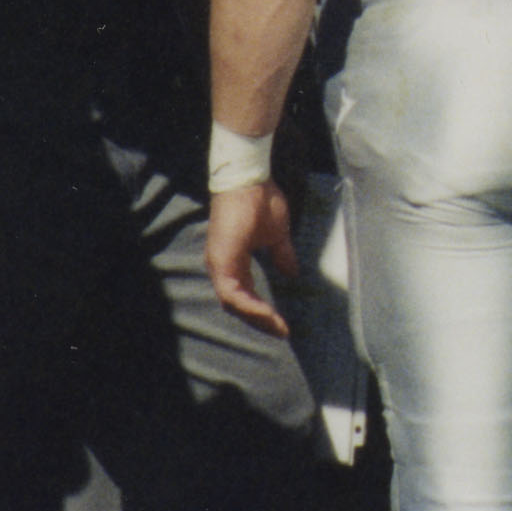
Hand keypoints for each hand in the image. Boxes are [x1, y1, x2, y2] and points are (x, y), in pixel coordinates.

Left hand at [206, 181, 297, 338]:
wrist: (249, 178)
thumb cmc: (260, 200)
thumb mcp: (277, 233)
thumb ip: (282, 254)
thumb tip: (292, 272)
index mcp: (232, 260)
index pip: (243, 295)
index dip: (261, 311)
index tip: (283, 323)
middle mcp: (221, 265)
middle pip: (237, 305)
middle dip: (260, 321)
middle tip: (281, 332)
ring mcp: (219, 263)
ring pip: (234, 304)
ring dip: (257, 317)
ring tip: (278, 327)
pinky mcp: (221, 260)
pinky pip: (233, 294)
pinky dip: (251, 306)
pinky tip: (269, 314)